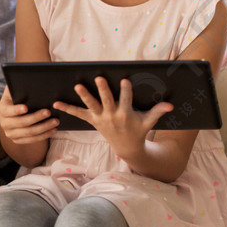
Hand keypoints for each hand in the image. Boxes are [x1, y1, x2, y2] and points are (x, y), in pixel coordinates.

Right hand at [0, 86, 58, 144]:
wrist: (12, 113)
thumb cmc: (17, 97)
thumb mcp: (15, 90)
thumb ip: (18, 86)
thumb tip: (28, 80)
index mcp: (2, 110)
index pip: (8, 111)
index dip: (16, 110)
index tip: (26, 107)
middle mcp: (4, 124)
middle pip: (21, 123)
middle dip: (36, 118)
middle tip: (48, 112)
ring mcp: (11, 134)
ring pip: (29, 133)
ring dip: (44, 127)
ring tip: (56, 121)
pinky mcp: (18, 141)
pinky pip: (33, 140)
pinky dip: (44, 135)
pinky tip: (53, 130)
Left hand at [53, 77, 172, 155]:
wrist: (126, 148)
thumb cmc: (138, 131)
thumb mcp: (148, 122)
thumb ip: (157, 111)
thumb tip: (170, 104)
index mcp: (126, 114)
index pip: (126, 99)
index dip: (125, 90)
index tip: (125, 80)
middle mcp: (112, 116)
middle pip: (106, 100)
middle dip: (103, 90)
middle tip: (98, 78)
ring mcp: (100, 118)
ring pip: (91, 106)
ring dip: (84, 96)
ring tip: (77, 86)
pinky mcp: (92, 121)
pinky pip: (78, 114)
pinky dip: (67, 109)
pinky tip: (56, 103)